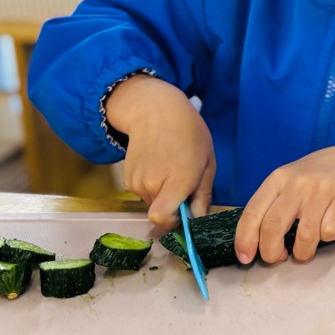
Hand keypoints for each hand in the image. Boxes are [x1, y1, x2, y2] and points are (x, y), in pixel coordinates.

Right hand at [104, 74, 214, 229]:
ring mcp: (135, 182)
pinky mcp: (126, 179)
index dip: (174, 223)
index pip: (162, 218)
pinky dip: (152, 187)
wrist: (155, 111)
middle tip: (185, 183)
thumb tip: (198, 220)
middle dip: (174, 205)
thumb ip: (202, 195)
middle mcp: (151, 184)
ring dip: (163, 195)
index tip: (186, 213)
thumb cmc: (189, 134)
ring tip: (172, 169)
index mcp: (176, 181)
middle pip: (162, 212)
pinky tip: (159, 165)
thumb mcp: (207, 163)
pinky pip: (143, 193)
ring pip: (152, 203)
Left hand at [234, 142, 334, 264]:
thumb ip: (273, 205)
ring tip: (305, 250)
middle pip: (274, 227)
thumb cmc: (318, 175)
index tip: (246, 257)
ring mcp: (322, 189)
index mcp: (278, 179)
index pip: (253, 212)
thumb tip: (256, 242)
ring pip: (304, 236)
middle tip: (277, 258)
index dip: (245, 239)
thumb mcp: (289, 181)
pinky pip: (330, 231)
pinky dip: (327, 238)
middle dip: (271, 252)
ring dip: (302, 252)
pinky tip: (328, 230)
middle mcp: (298, 183)